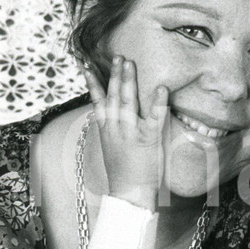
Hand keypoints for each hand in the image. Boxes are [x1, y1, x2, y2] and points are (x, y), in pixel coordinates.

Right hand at [83, 55, 168, 210]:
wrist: (129, 192)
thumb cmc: (123, 172)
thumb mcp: (111, 147)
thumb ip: (112, 129)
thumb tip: (113, 114)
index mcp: (106, 129)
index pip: (97, 100)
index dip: (92, 82)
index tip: (88, 65)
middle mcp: (115, 127)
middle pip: (113, 95)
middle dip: (114, 74)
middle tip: (118, 56)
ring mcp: (130, 132)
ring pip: (127, 100)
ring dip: (128, 80)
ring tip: (129, 62)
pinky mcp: (148, 138)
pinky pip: (154, 117)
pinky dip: (158, 102)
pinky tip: (162, 88)